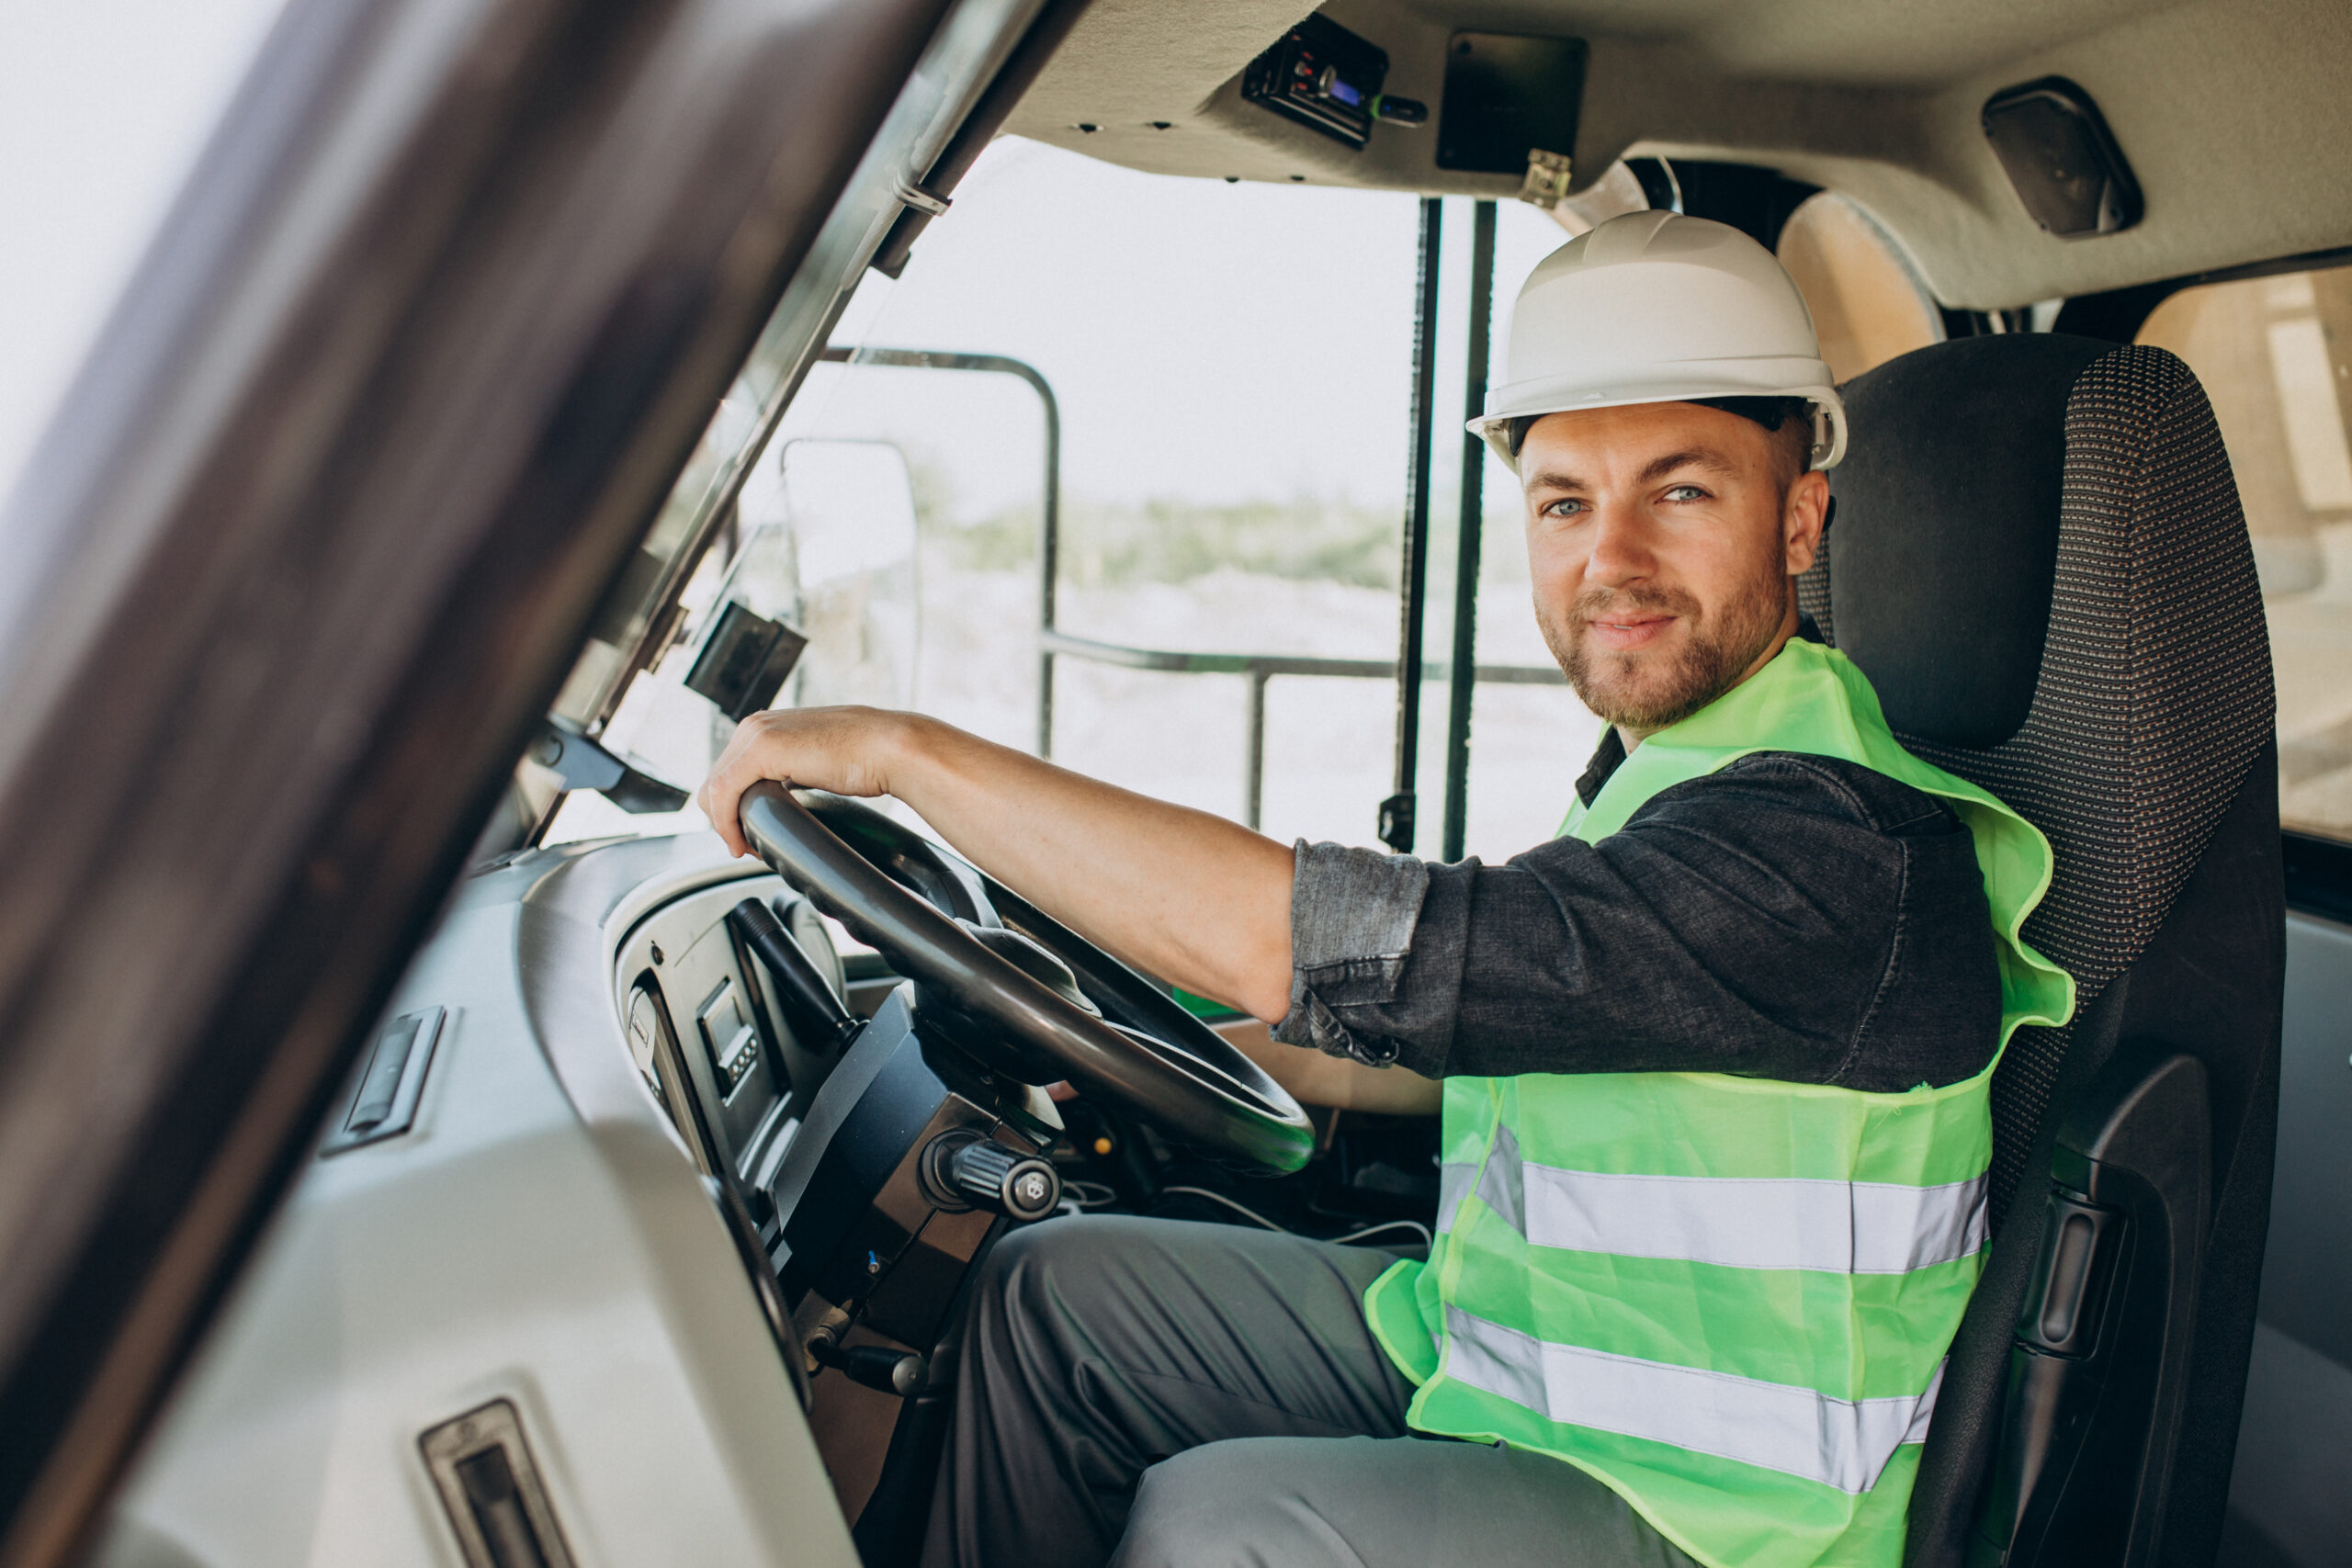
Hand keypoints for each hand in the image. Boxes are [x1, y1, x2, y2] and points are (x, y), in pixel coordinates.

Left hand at [697, 706, 914, 857]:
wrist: (891, 748)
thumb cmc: (867, 758)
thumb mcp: (816, 764)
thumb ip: (792, 773)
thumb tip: (784, 796)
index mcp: (766, 727)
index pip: (726, 774)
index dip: (729, 811)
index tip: (748, 836)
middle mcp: (755, 725)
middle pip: (714, 783)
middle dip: (725, 820)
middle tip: (748, 846)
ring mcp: (756, 733)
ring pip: (713, 789)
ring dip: (725, 824)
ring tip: (748, 847)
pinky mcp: (762, 748)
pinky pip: (724, 792)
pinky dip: (727, 822)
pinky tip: (743, 841)